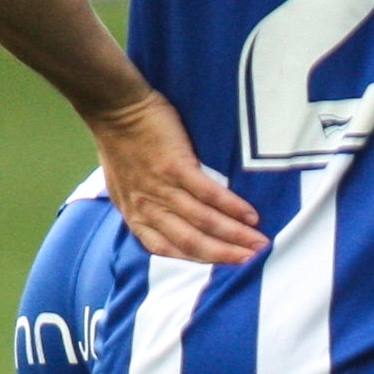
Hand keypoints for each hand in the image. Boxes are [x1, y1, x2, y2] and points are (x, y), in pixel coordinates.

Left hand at [87, 90, 264, 264]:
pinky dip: (231, 207)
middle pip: (192, 242)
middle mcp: (148, 206)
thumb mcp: (124, 184)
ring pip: (203, 221)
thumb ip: (146, 206)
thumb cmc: (120, 142)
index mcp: (134, 214)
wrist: (113, 106)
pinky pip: (207, 193)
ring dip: (235, 235)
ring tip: (260, 244)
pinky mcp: (175, 166)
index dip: (198, 262)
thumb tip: (172, 222)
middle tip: (254, 262)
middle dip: (225, 255)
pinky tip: (251, 216)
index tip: (225, 268)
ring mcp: (162, 187)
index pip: (167, 250)